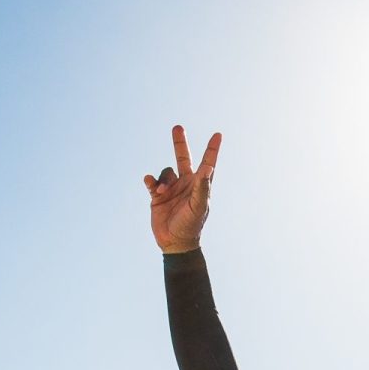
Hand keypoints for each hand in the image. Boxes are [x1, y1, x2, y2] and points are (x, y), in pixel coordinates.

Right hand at [145, 124, 221, 253]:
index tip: (218, 135)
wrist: (174, 242)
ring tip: (162, 192)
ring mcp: (171, 189)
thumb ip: (202, 187)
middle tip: (177, 127)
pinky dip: (151, 181)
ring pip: (165, 172)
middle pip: (182, 158)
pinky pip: (152, 182)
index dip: (212, 149)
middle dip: (179, 143)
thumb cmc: (191, 225)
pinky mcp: (157, 196)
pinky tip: (150, 184)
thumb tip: (208, 168)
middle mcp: (186, 184)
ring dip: (163, 180)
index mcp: (199, 185)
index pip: (207, 163)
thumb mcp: (198, 206)